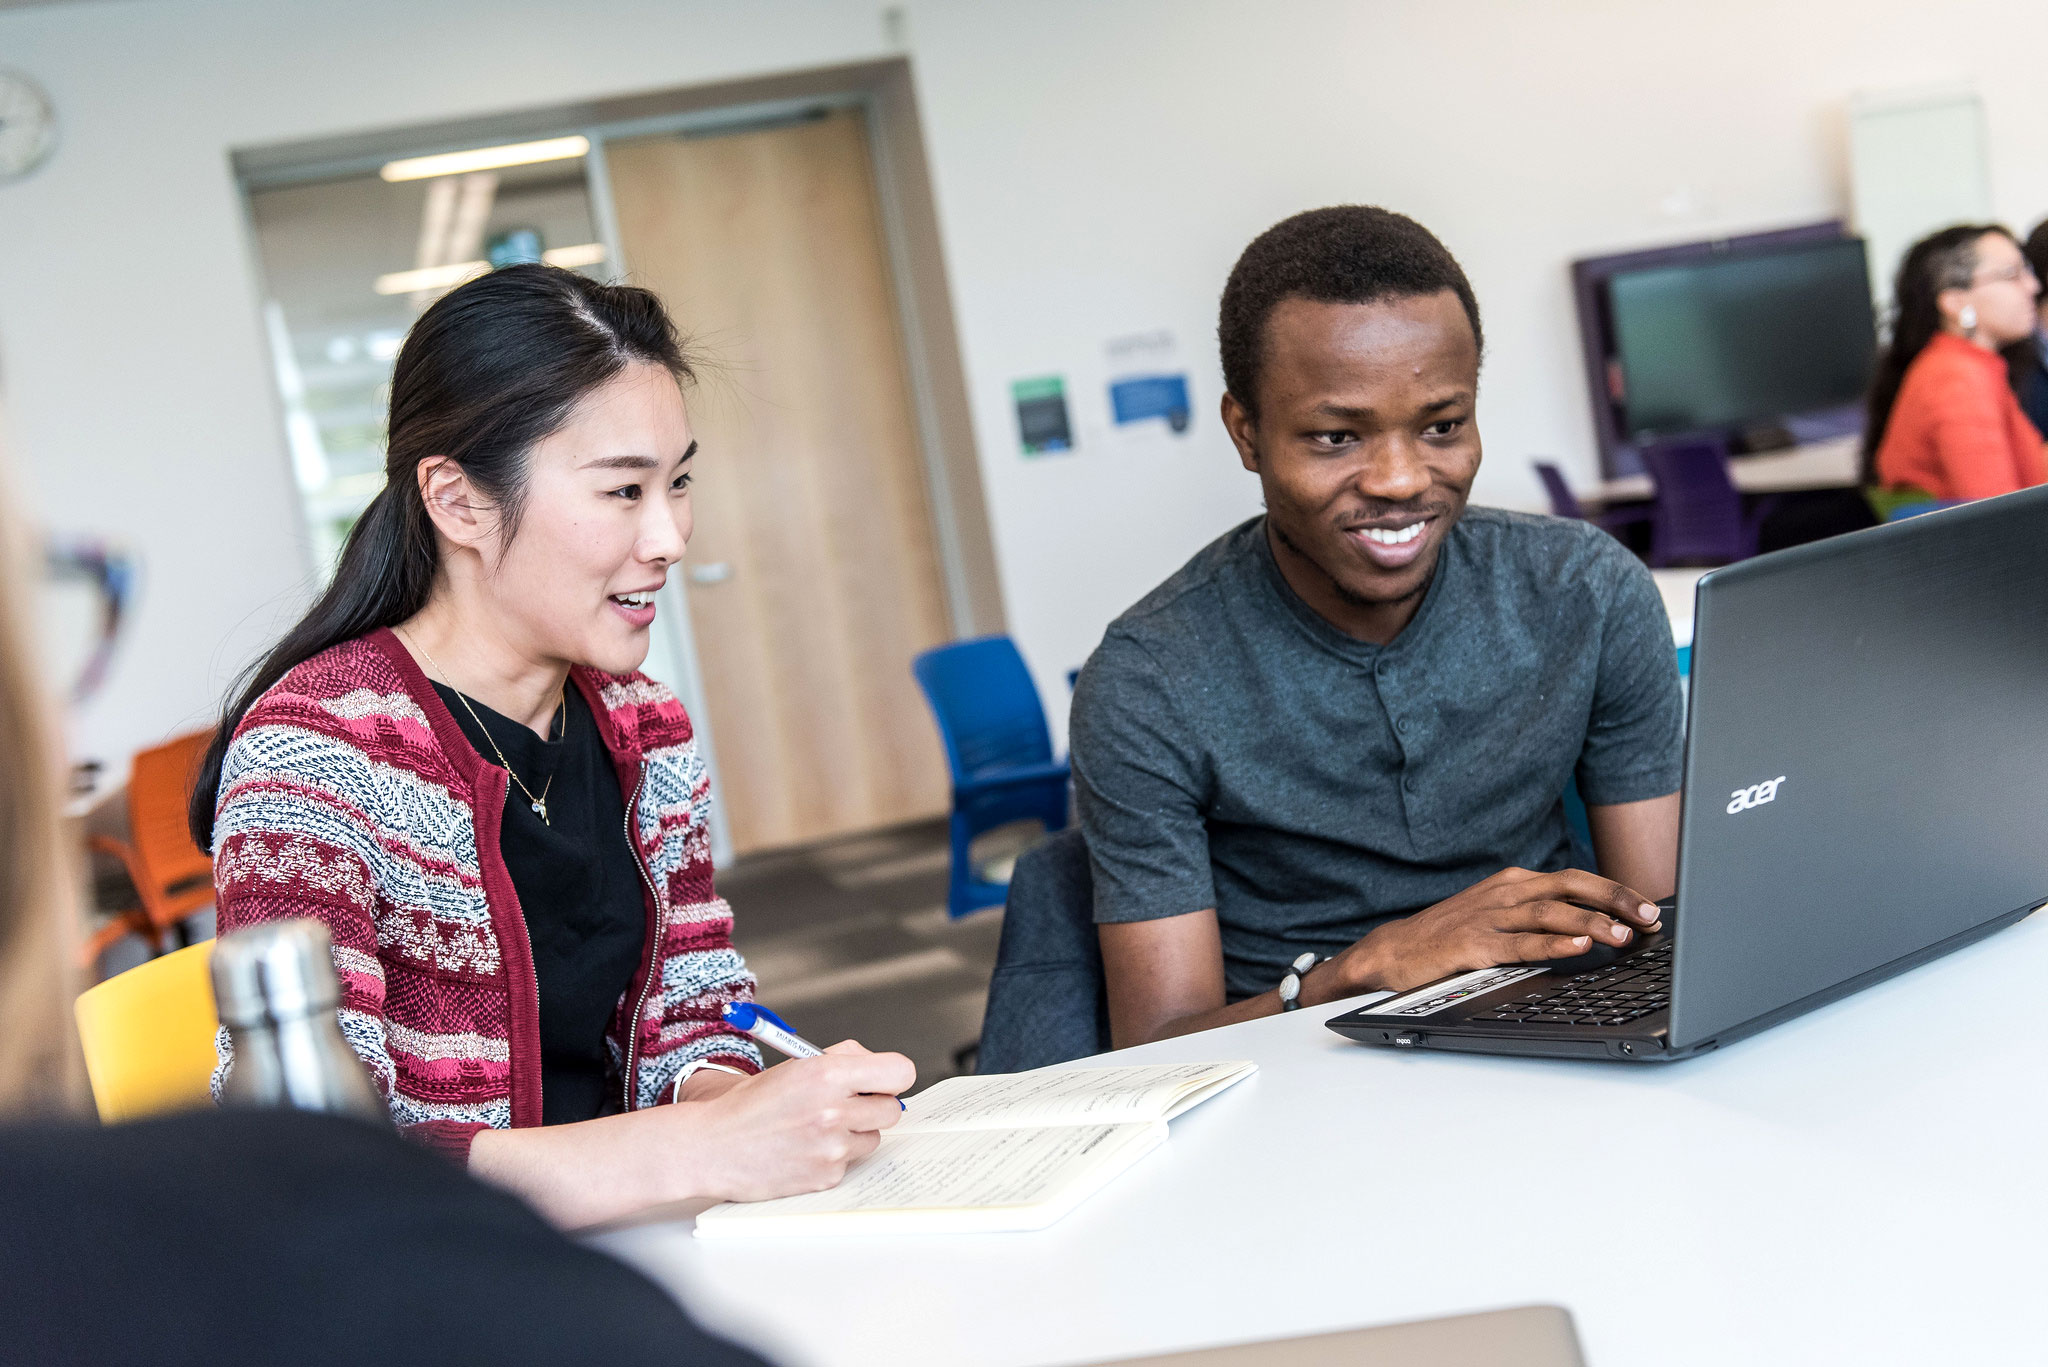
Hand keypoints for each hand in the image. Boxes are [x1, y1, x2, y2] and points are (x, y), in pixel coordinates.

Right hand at [674, 1040, 914, 1202]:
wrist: (713, 1146)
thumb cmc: (752, 1104)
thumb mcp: (797, 1065)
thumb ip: (842, 1060)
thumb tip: (879, 1068)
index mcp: (827, 1074)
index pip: (900, 1072)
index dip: (892, 1076)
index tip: (880, 1081)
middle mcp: (833, 1110)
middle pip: (892, 1109)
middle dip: (874, 1105)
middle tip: (846, 1104)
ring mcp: (832, 1147)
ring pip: (873, 1137)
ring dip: (854, 1132)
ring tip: (816, 1128)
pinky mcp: (827, 1176)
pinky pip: (850, 1162)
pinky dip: (834, 1156)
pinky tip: (804, 1149)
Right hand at [1311, 867, 1663, 999]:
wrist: (1394, 951)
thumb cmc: (1450, 936)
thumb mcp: (1499, 916)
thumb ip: (1540, 916)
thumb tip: (1595, 927)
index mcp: (1514, 882)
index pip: (1575, 880)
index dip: (1616, 892)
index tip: (1650, 909)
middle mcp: (1505, 892)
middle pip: (1570, 887)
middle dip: (1614, 900)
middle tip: (1650, 917)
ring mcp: (1488, 916)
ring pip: (1550, 913)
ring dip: (1590, 922)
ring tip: (1623, 935)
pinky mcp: (1473, 944)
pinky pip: (1520, 943)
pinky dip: (1552, 944)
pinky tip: (1577, 947)